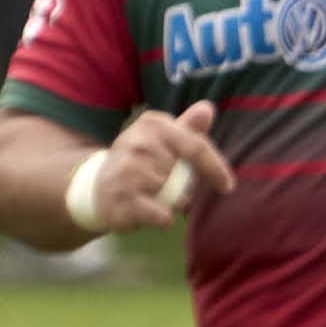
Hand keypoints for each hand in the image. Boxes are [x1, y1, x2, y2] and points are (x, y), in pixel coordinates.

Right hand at [84, 101, 233, 229]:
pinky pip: (162, 215)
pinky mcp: (123, 199)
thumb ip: (187, 127)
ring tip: (152, 194)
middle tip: (165, 184)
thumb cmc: (139, 161)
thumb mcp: (161, 138)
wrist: (97, 186)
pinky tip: (147, 209)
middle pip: (187, 175)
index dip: (215, 168)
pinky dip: (162, 218)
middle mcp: (139, 143)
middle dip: (185, 185)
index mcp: (153, 124)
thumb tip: (208, 108)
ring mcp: (129, 171)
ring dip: (172, 201)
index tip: (227, 186)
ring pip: (177, 196)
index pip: (196, 147)